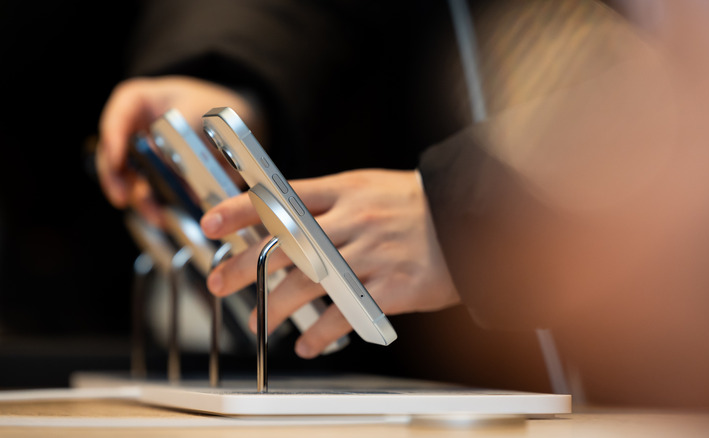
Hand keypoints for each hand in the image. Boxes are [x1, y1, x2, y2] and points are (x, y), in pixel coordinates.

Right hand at [95, 75, 260, 224]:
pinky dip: (155, 205)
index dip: (112, 138)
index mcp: (137, 102)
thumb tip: (162, 162)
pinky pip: (148, 191)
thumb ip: (180, 134)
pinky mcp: (154, 174)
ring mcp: (140, 153)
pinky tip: (165, 217)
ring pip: (128, 179)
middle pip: (112, 153)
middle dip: (116, 178)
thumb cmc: (210, 106)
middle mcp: (132, 128)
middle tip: (122, 197)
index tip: (116, 159)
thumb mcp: (199, 112)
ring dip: (138, 199)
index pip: (117, 117)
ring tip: (153, 214)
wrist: (230, 118)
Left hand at [200, 169, 459, 357]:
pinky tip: (306, 343)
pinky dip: (320, 332)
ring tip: (258, 322)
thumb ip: (328, 202)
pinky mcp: (389, 286)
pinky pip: (345, 312)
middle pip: (286, 244)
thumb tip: (283, 218)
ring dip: (275, 305)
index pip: (283, 197)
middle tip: (218, 282)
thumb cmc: (415, 205)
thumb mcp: (368, 188)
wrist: (466, 220)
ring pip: (309, 282)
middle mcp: (354, 221)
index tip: (212, 223)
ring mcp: (371, 254)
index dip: (243, 210)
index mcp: (345, 192)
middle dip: (245, 265)